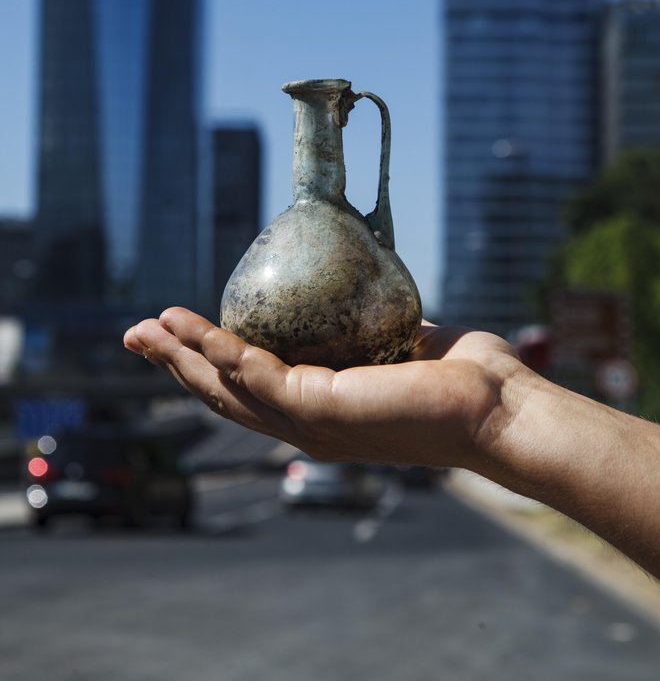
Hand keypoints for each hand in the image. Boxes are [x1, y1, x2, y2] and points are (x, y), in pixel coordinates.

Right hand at [123, 309, 521, 469]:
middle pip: (222, 395)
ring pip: (227, 389)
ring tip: (148, 326)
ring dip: (183, 356)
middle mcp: (308, 425)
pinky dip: (220, 351)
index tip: (177, 334)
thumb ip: (365, 327)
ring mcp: (311, 424)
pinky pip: (256, 376)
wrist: (499, 406)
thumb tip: (352, 290)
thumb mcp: (396, 340)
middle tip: (135, 334)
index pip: (249, 390)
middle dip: (175, 364)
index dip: (206, 365)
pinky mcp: (321, 410)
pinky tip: (196, 328)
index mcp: (322, 412)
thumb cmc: (461, 377)